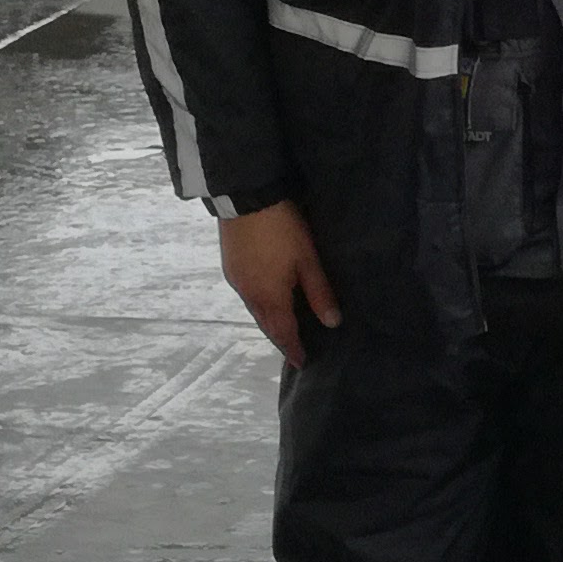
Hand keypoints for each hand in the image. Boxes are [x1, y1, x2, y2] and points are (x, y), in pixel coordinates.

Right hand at [220, 202, 340, 365]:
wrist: (246, 198)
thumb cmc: (282, 229)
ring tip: (283, 327)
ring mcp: (236, 280)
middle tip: (293, 349)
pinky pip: (246, 295)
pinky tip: (267, 300)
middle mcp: (248, 295)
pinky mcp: (230, 266)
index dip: (292, 349)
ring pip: (254, 310)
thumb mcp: (307, 261)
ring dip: (269, 321)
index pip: (283, 333)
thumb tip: (332, 324)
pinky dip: (259, 304)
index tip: (301, 363)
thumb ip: (319, 293)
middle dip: (280, 338)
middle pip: (266, 324)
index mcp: (269, 298)